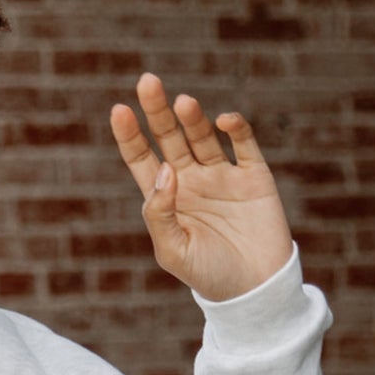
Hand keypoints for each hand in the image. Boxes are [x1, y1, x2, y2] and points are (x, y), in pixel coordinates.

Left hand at [109, 72, 294, 303]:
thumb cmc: (209, 277)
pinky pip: (243, 143)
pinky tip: (222, 121)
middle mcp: (192, 180)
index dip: (130, 135)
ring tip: (182, 102)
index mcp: (167, 198)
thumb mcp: (173, 251)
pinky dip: (234, 128)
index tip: (119, 111)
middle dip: (158, 111)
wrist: (255, 291)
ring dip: (192, 117)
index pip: (142, 159)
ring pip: (202, 136)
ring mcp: (223, 175)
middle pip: (170, 137)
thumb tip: (165, 169)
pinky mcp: (254, 175)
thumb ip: (160, 213)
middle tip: (147, 82)